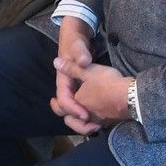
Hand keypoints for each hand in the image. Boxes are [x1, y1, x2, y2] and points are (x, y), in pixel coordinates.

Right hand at [50, 17, 97, 134]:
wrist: (76, 39)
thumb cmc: (76, 44)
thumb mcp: (78, 47)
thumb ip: (81, 54)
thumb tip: (82, 61)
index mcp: (63, 81)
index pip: (64, 100)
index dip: (73, 109)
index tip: (86, 115)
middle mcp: (67, 89)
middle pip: (65, 112)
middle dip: (77, 121)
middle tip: (93, 125)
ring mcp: (74, 92)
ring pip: (73, 114)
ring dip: (83, 123)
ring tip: (99, 126)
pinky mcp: (81, 93)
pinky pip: (82, 110)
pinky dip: (89, 118)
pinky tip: (102, 121)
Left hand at [55, 59, 133, 130]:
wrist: (130, 97)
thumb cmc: (107, 83)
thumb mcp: (88, 71)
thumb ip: (71, 68)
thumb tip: (55, 62)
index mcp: (77, 103)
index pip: (62, 107)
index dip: (56, 104)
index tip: (53, 101)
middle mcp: (86, 115)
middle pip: (71, 121)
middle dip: (67, 116)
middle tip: (65, 112)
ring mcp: (98, 121)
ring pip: (84, 125)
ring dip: (79, 122)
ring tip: (80, 115)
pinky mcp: (108, 122)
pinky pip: (96, 124)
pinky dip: (92, 122)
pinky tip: (95, 114)